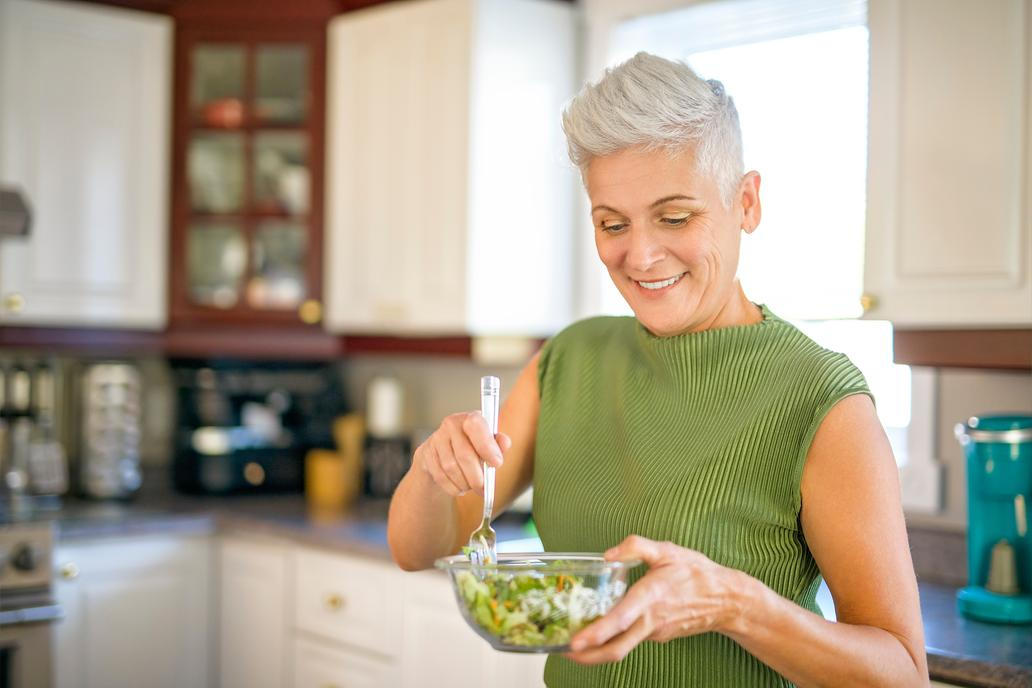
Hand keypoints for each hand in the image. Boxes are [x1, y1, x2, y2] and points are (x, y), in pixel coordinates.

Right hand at [415, 412, 510, 496]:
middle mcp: (451, 425)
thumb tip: (504, 442)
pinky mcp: (426, 454)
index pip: (476, 427)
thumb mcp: (488, 442)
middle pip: (464, 455)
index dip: (487, 446)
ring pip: (451, 468)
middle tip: (484, 489)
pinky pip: (440, 476)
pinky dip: (453, 487)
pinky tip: (460, 487)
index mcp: (469, 418)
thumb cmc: (471, 446)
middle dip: (477, 477)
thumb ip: (498, 443)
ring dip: (464, 483)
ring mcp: (436, 439)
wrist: (444, 451)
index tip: (497, 464)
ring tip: (471, 486)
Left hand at [565, 535, 751, 664]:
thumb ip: (637, 546)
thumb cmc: (696, 573)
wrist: (726, 600)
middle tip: (565, 652)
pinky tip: (600, 633)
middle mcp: (651, 620)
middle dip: (588, 655)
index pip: (621, 619)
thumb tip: (608, 554)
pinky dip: (613, 641)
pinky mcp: (658, 636)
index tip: (576, 641)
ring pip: (622, 648)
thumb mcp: (668, 550)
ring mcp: (655, 632)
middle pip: (616, 648)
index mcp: (651, 597)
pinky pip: (631, 641)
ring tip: (575, 645)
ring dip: (597, 650)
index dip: (597, 633)